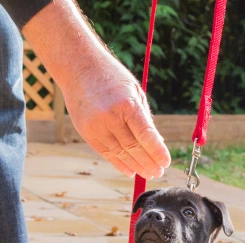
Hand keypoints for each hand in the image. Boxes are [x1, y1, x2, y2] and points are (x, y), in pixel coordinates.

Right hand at [64, 60, 170, 178]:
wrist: (78, 67)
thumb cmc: (112, 77)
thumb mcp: (134, 91)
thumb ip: (144, 117)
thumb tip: (156, 143)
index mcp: (126, 104)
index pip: (145, 135)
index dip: (157, 151)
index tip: (166, 162)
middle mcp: (110, 117)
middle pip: (133, 148)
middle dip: (148, 162)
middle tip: (159, 172)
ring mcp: (96, 126)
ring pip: (119, 153)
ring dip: (135, 166)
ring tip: (148, 173)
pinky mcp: (86, 132)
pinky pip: (105, 153)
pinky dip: (119, 163)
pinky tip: (130, 170)